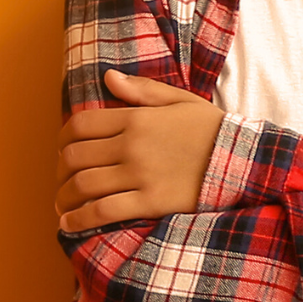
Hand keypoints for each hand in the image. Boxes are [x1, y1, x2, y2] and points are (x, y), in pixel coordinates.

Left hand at [55, 70, 223, 231]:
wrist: (242, 159)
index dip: (63, 139)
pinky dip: (79, 219)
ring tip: (62, 204)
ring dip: (64, 197)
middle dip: (60, 171)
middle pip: (75, 157)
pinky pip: (103, 211)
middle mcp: (132, 145)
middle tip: (62, 180)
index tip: (63, 150)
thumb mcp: (179, 100)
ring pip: (83, 185)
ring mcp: (139, 175)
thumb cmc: (211, 129)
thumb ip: (141, 90)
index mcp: (136, 117)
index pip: (81, 125)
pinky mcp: (149, 202)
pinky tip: (70, 223)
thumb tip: (108, 78)